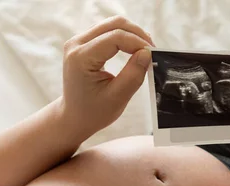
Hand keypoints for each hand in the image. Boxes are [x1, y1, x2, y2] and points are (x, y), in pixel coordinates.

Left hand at [58, 16, 154, 144]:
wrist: (75, 117)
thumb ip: (133, 74)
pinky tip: (135, 49)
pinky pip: (107, 32)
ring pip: (111, 25)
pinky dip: (124, 37)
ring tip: (146, 51)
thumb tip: (147, 53)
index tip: (154, 55)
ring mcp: (78, 42)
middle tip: (153, 51)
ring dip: (132, 35)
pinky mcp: (83, 44)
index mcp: (80, 58)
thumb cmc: (94, 112)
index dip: (138, 43)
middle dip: (137, 34)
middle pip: (113, 24)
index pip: (115, 38)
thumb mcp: (117, 98)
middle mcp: (75, 44)